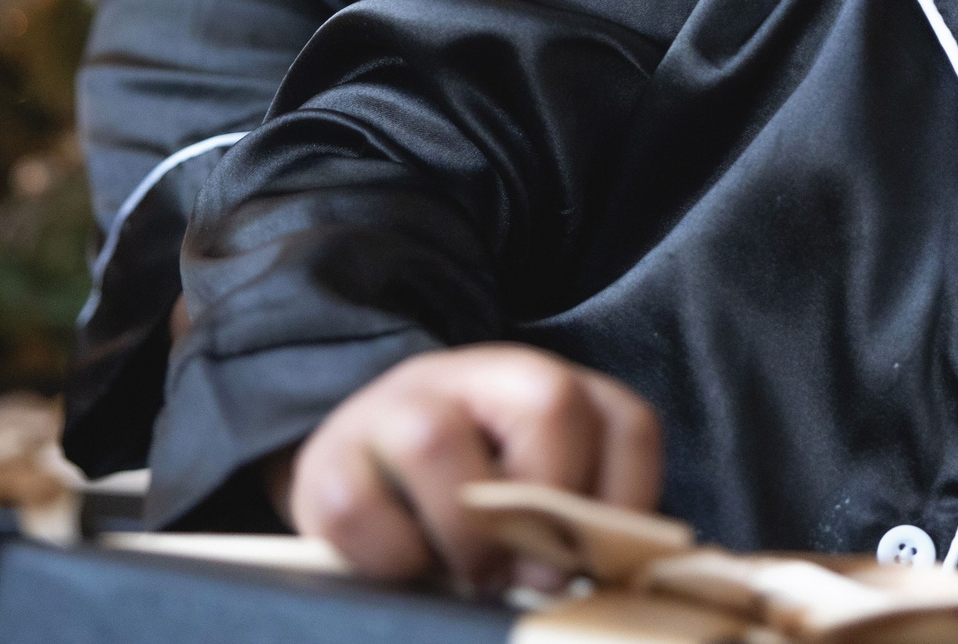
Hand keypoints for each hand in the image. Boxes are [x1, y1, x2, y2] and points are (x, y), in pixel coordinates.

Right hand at [269, 343, 661, 590]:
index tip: (609, 565)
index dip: (630, 501)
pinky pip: (357, 506)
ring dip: (468, 535)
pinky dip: (391, 558)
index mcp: (544, 387)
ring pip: (435, 441)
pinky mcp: (327, 459)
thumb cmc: (465, 504)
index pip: (625, 421)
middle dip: (552, 504)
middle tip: (541, 575)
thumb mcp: (531, 503)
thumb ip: (571, 526)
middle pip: (548, 403)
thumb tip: (599, 579)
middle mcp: (474, 377)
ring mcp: (395, 407)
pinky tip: (409, 570)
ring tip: (477, 579)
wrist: (353, 481)